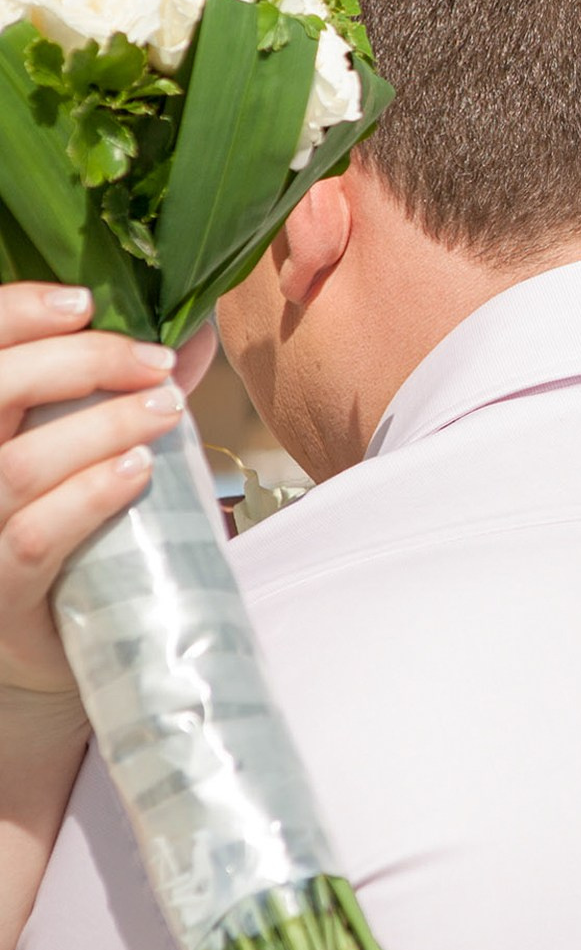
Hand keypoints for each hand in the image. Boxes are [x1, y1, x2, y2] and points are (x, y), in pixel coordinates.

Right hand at [0, 284, 211, 702]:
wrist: (50, 647)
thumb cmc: (68, 538)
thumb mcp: (87, 456)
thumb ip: (125, 395)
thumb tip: (192, 333)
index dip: (13, 313)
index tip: (84, 302)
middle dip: (77, 362)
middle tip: (152, 362)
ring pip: (17, 466)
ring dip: (99, 427)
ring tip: (164, 410)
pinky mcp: (0, 595)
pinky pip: (35, 537)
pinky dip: (89, 496)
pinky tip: (137, 471)